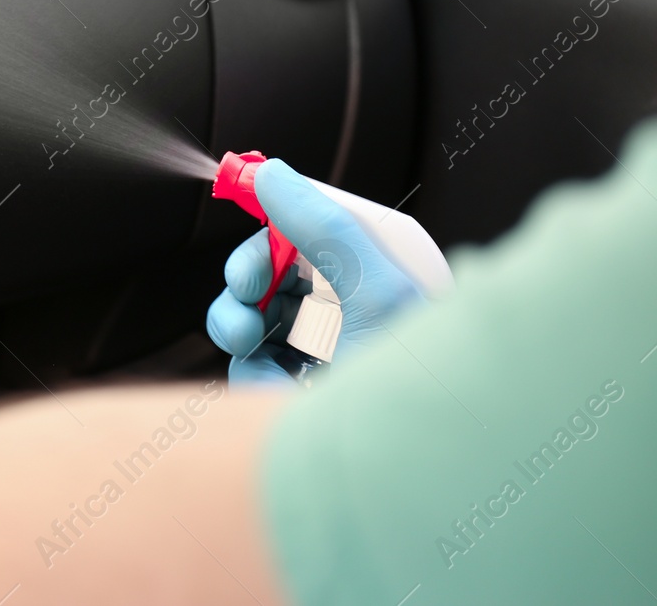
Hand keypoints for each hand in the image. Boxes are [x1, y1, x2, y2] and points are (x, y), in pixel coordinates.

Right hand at [206, 158, 423, 384]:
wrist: (417, 482)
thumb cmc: (416, 388)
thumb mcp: (375, 293)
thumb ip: (323, 228)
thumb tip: (273, 175)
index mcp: (378, 274)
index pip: (312, 228)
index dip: (272, 225)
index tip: (239, 213)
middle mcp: (350, 311)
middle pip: (273, 273)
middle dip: (248, 281)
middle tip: (245, 298)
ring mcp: (320, 357)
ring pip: (252, 319)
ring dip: (240, 327)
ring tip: (253, 347)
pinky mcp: (295, 399)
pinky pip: (250, 370)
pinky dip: (251, 378)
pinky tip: (275, 393)